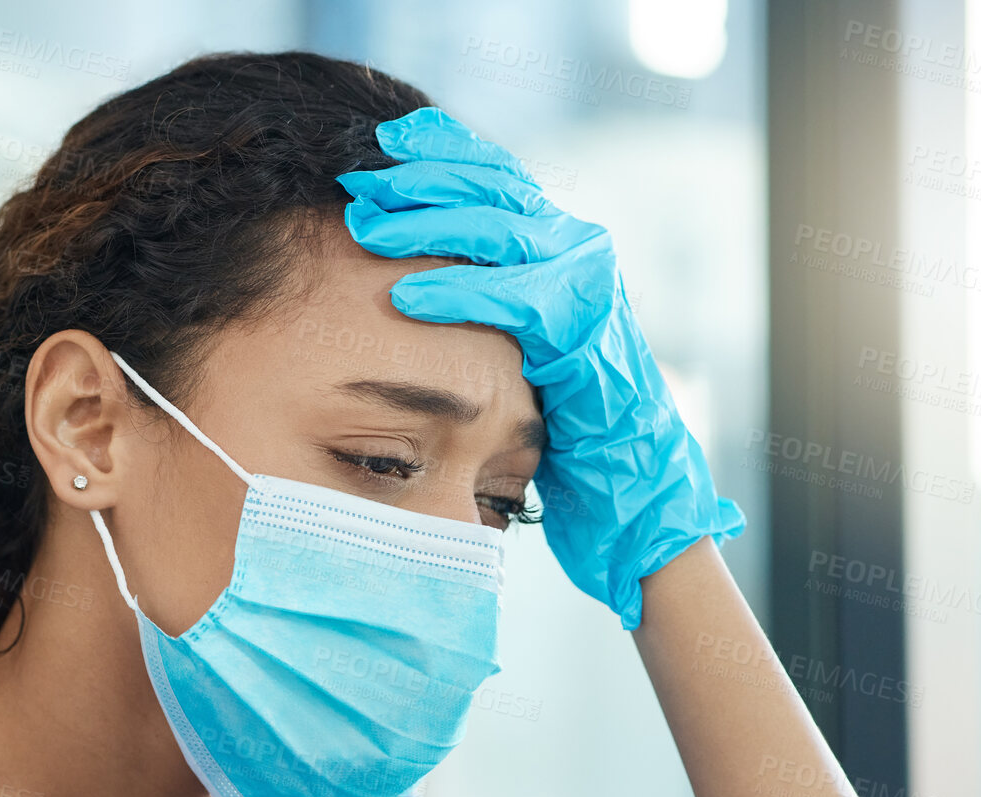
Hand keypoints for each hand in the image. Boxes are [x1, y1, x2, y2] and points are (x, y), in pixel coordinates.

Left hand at [336, 106, 744, 629]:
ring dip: (426, 225)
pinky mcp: (585, 327)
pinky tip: (406, 298)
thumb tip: (403, 253)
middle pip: (491, 187)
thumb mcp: (506, 332)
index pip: (494, 171)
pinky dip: (458, 295)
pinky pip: (514, 298)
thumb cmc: (554, 407)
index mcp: (555, 237)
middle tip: (357, 183)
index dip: (440, 148)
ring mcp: (586, 281)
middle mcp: (575, 245)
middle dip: (419, 178)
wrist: (624, 470)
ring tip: (367, 230)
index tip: (381, 142)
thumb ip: (477, 285)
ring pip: (500, 231)